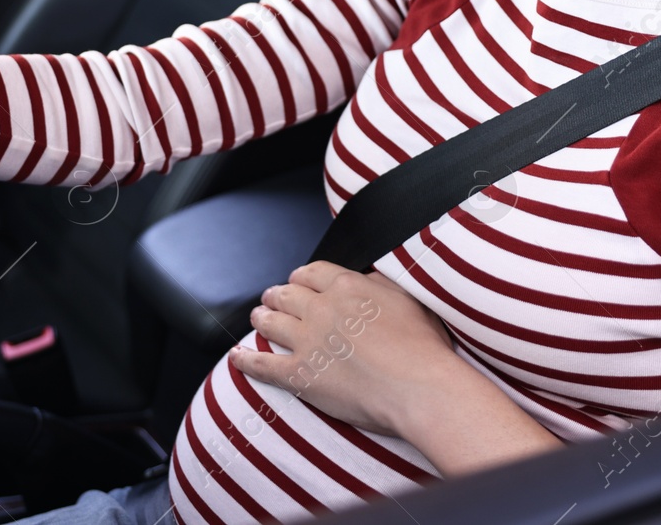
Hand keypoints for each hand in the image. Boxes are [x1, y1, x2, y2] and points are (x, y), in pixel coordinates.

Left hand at [228, 261, 459, 436]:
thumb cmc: (423, 347)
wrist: (419, 387)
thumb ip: (380, 285)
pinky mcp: (300, 375)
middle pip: (287, 294)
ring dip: (261, 318)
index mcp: (347, 287)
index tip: (298, 281)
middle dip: (277, 295)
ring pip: (271, 322)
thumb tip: (365, 279)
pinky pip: (263, 364)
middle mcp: (322, 308)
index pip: (313, 273)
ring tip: (257, 318)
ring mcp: (307, 341)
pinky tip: (237, 357)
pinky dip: (246, 360)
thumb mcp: (408, 298)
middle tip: (272, 298)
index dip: (301, 277)